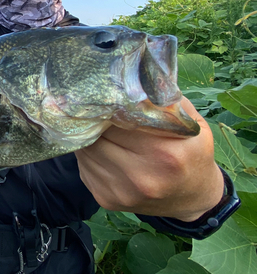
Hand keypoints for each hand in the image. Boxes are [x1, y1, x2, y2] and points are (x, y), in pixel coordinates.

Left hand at [75, 97, 223, 221]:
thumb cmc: (192, 155)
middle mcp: (141, 177)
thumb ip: (164, 101)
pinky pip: (84, 167)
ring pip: (86, 151)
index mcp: (165, 154)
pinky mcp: (105, 199)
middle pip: (98, 136)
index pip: (119, 119)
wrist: (191, 199)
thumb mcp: (191, 125)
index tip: (107, 96)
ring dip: (89, 137)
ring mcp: (120, 192)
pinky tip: (102, 148)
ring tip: (99, 128)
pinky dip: (89, 154)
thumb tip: (130, 78)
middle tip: (97, 109)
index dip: (110, 105)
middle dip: (96, 120)